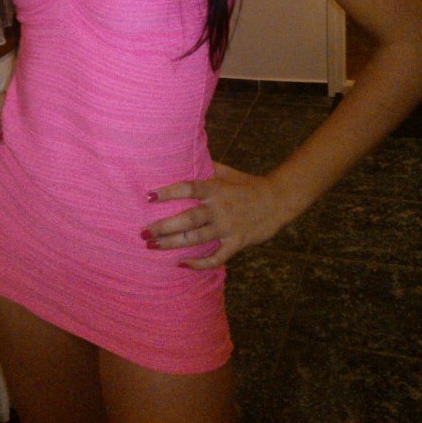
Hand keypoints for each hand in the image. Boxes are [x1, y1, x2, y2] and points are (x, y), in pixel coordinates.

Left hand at [141, 162, 284, 267]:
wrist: (278, 200)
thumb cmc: (247, 185)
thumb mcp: (227, 172)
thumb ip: (206, 168)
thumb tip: (185, 158)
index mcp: (215, 188)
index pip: (188, 189)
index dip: (168, 192)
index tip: (148, 196)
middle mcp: (219, 208)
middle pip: (188, 219)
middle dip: (164, 226)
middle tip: (143, 232)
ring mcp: (228, 227)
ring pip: (196, 239)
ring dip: (173, 244)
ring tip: (152, 246)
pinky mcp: (237, 242)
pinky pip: (216, 257)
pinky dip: (199, 263)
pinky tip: (182, 264)